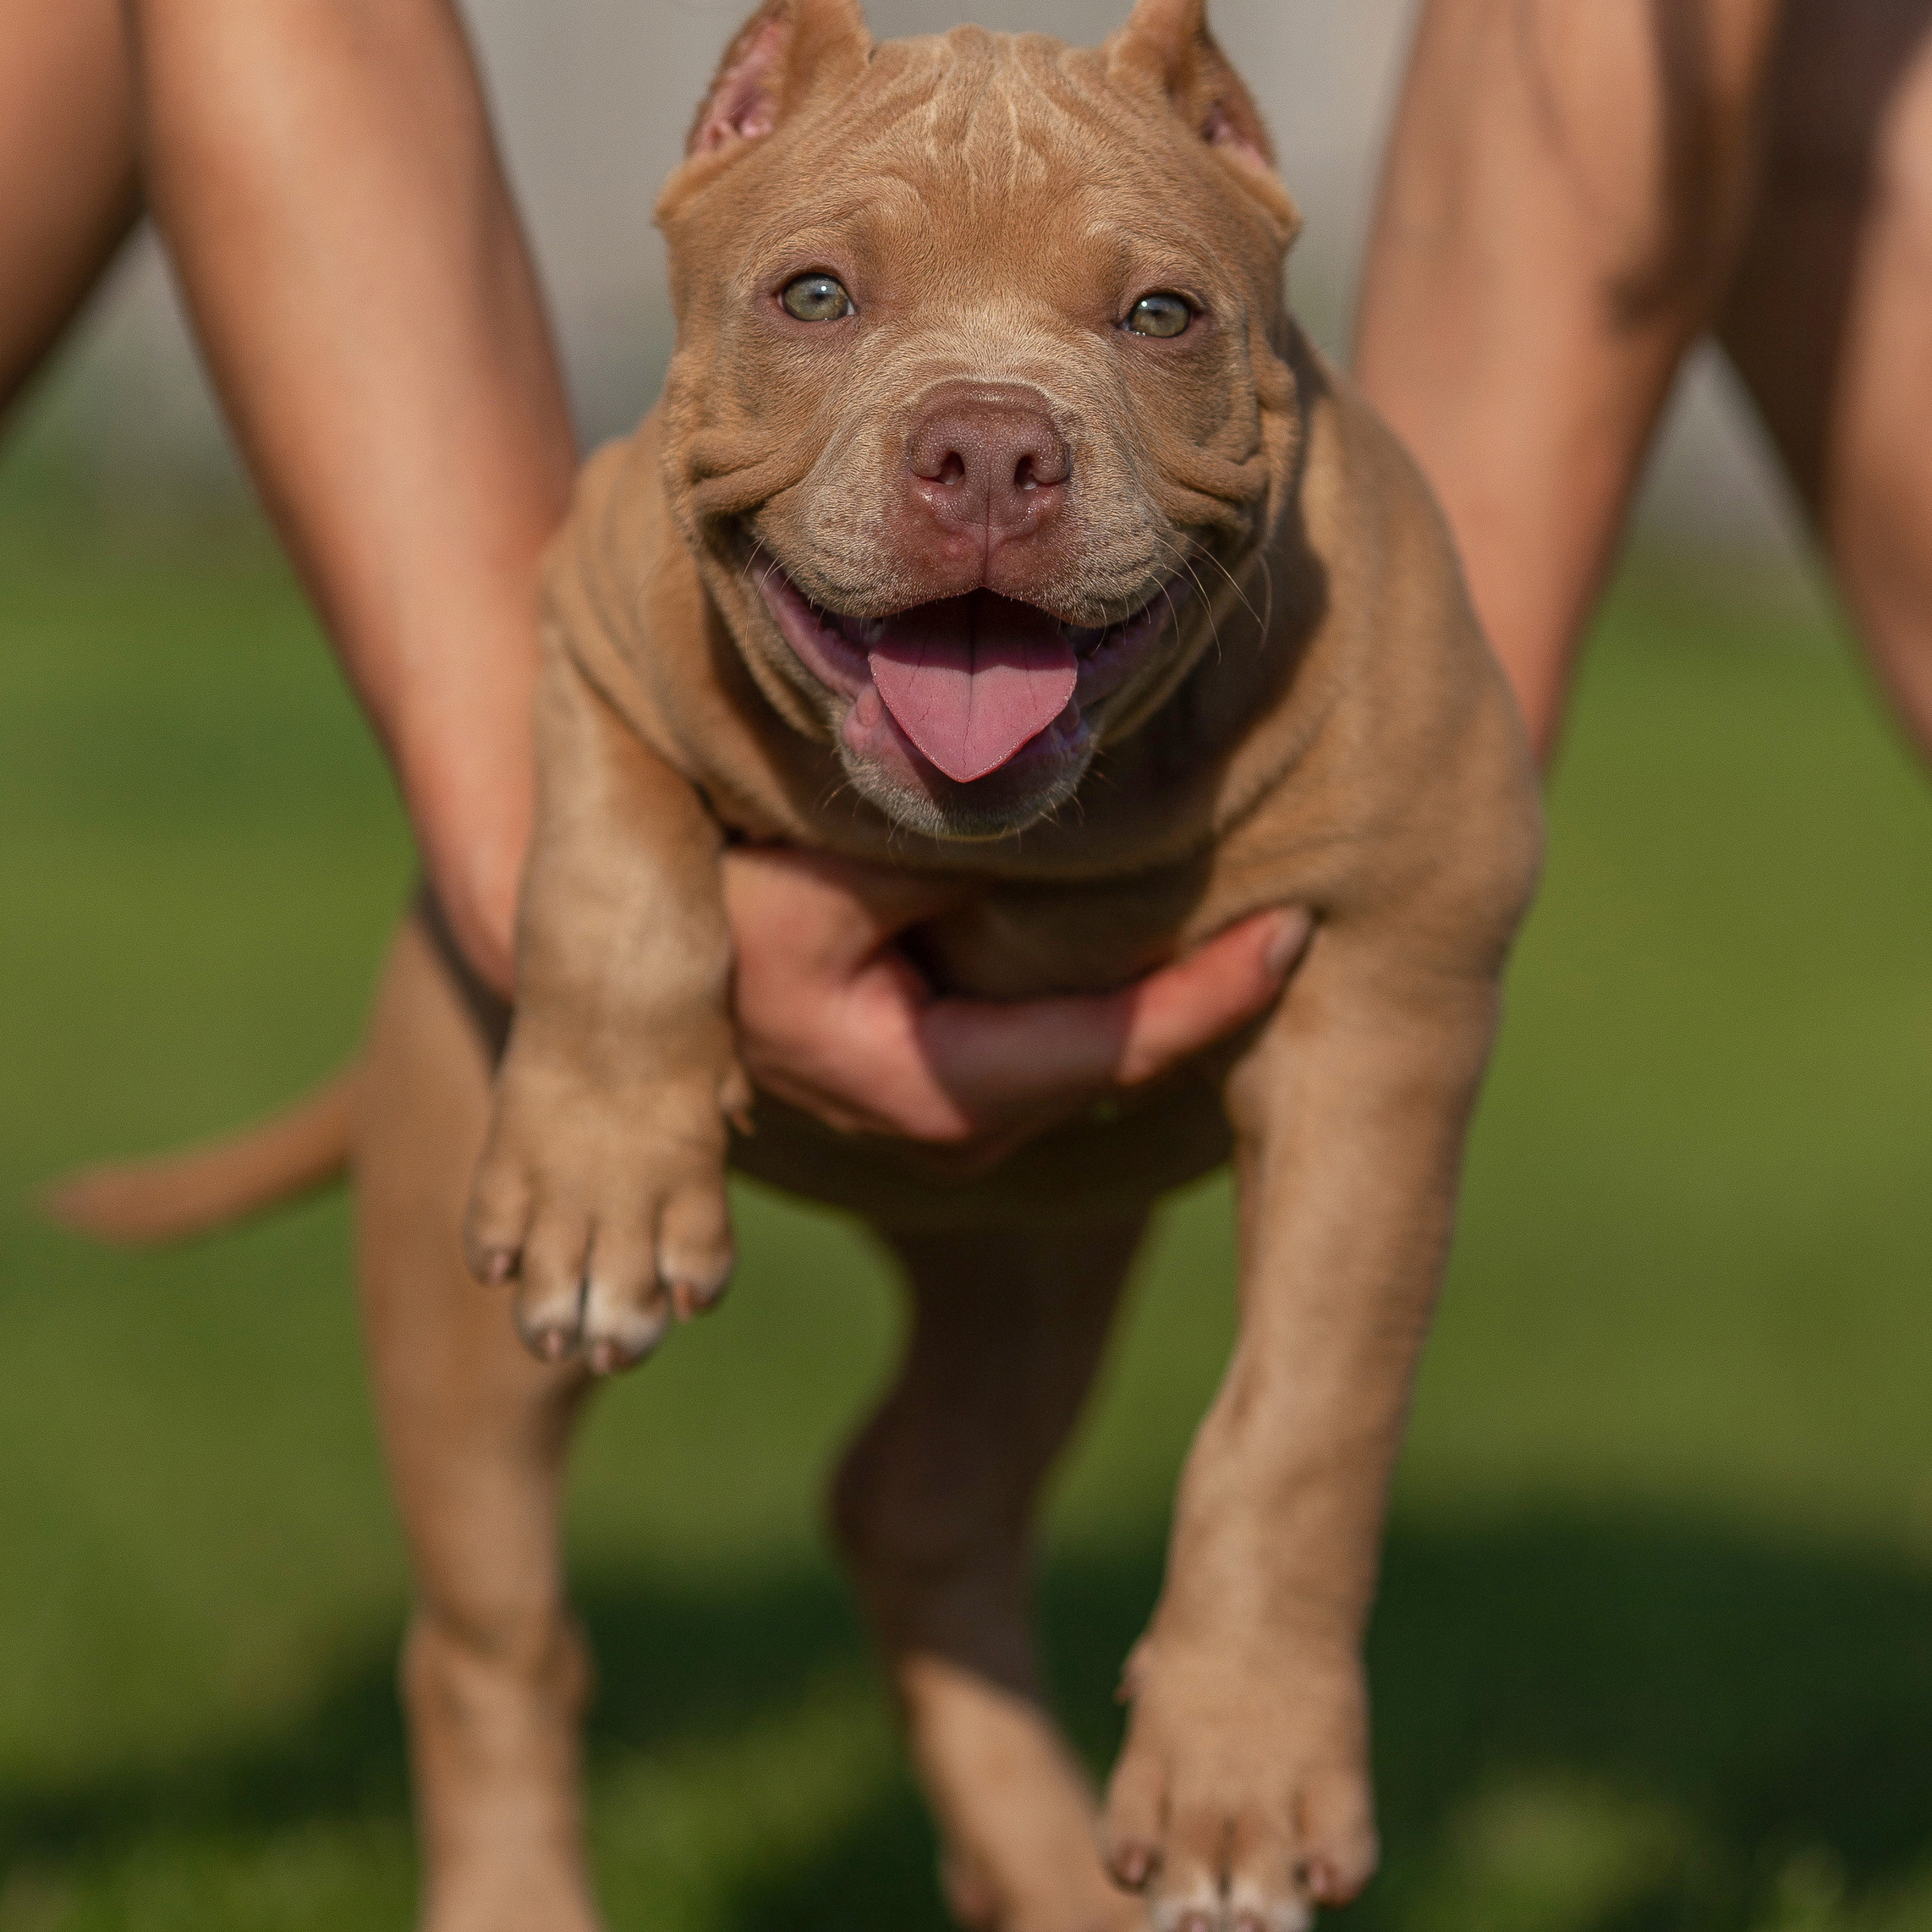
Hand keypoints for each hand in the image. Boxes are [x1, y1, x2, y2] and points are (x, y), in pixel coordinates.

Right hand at [722, 844, 1309, 1162]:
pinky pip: (1045, 1043)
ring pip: (1077, 1063)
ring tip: (1252, 923)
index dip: (1201, 999)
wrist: (634, 937)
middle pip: (1099, 1072)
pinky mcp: (931, 1076)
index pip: (1093, 1052)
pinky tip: (1161, 933)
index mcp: (910, 1082)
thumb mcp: (825, 866)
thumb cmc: (714, 891)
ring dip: (1156, 999)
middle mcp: (931, 1124)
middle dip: (1197, 1005)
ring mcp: (930, 1110)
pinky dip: (1101, 994)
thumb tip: (1080, 807)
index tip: (1292, 935)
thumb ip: (948, 850)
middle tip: (1297, 922)